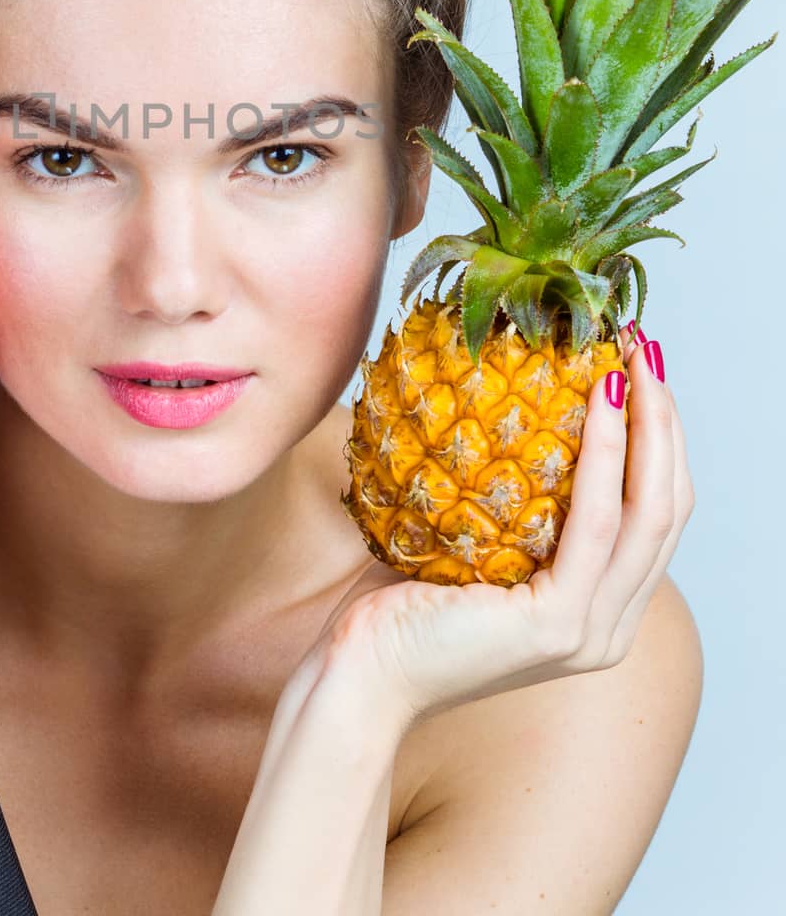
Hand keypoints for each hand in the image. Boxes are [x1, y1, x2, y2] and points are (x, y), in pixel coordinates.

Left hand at [299, 321, 693, 736]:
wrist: (357, 674)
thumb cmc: (396, 606)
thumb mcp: (467, 544)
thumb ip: (503, 501)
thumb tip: (503, 408)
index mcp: (595, 614)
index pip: (651, 518)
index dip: (655, 442)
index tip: (634, 370)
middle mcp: (607, 629)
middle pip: (667, 510)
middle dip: (665, 423)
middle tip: (643, 350)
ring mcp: (589, 632)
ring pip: (649, 513)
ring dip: (648, 428)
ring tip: (631, 361)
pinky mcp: (560, 626)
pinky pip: (596, 523)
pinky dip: (605, 457)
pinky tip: (598, 402)